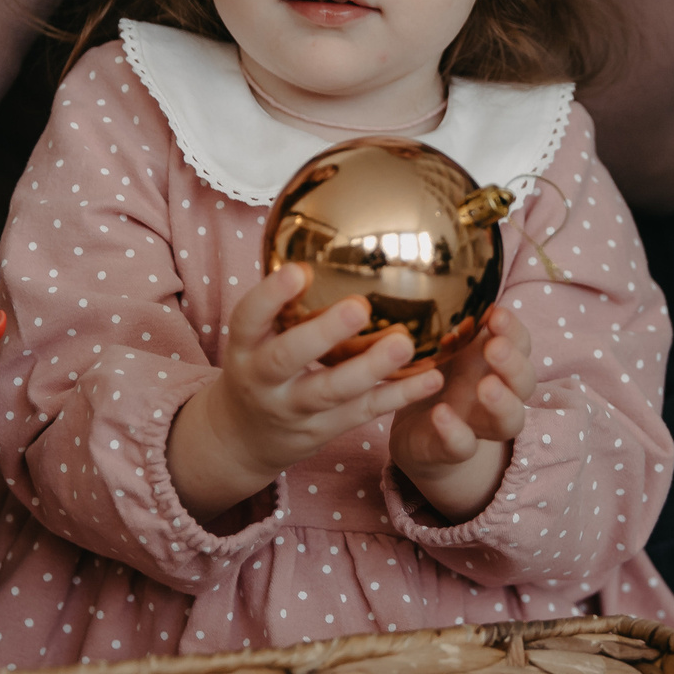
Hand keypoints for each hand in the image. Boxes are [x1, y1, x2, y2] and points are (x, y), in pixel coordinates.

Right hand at [167, 265, 445, 517]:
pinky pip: (363, 413)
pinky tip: (431, 378)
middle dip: (322, 334)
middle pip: (286, 358)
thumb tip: (333, 236)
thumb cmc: (261, 366)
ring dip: (370, 368)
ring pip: (331, 391)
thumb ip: (284, 299)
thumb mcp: (256, 334)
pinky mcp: (323, 431)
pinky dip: (398, 396)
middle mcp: (262, 380)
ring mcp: (292, 409)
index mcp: (244, 347)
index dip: (270, 296)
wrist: (242, 438)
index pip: (248, 318)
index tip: (299, 270)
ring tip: (404, 343)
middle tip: (359, 307)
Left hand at [389, 305, 533, 520]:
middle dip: (514, 364)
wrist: (417, 433)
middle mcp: (499, 396)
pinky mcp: (453, 449)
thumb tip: (470, 314)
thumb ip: (460, 336)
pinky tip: (440, 414)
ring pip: (509, 421)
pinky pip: (463, 446)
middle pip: (525, 383)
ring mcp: (480, 425)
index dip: (514, 330)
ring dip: (502, 403)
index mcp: (498, 366)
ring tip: (486, 386)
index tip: (496, 313)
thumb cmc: (440, 382)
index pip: (521, 345)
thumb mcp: (448, 354)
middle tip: (495, 348)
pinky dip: (454, 431)